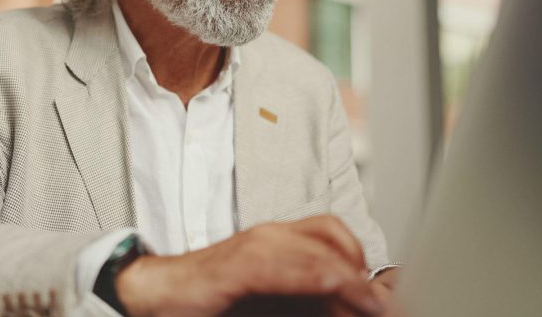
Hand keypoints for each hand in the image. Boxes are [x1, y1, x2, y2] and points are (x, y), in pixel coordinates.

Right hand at [114, 215, 383, 316]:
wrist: (159, 295)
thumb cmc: (212, 301)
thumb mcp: (271, 299)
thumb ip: (305, 300)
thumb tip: (348, 306)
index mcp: (280, 242)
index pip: (334, 235)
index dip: (362, 261)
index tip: (382, 296)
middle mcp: (270, 236)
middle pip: (331, 235)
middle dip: (360, 268)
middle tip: (380, 303)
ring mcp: (253, 246)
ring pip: (314, 250)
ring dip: (347, 279)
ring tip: (370, 304)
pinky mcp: (236, 265)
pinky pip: (281, 266)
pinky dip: (312, 277)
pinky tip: (332, 287)